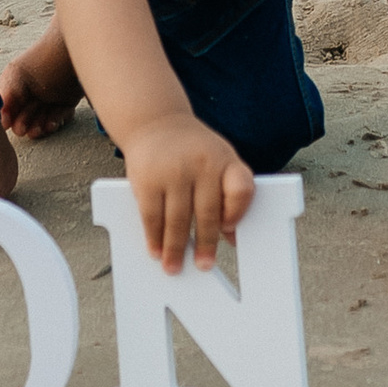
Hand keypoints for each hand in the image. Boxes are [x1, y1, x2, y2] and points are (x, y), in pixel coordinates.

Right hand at [124, 111, 253, 271]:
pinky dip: (154, 238)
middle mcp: (202, 163)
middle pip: (207, 213)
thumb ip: (229, 193)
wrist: (155, 121)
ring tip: (174, 265)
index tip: (228, 232)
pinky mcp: (147, 178)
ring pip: (178, 220)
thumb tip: (232, 236)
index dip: (237, 212)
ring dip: (175, 249)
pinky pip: (153, 216)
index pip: (240, 188)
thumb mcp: (218, 160)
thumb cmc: (193, 148)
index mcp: (225, 159)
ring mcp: (173, 170)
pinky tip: (156, 249)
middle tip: (203, 265)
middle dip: (205, 244)